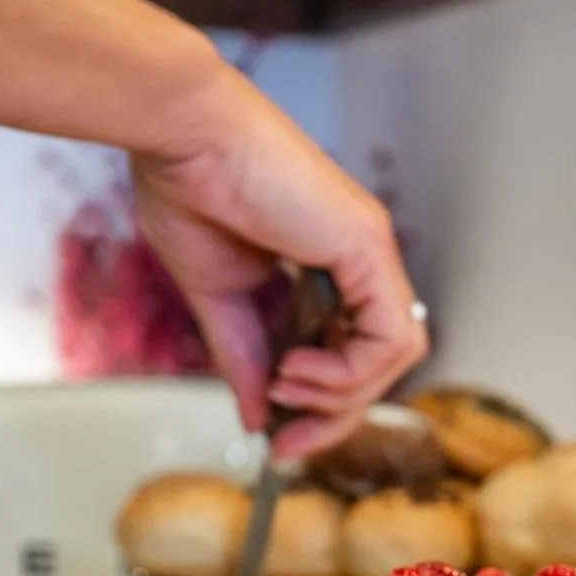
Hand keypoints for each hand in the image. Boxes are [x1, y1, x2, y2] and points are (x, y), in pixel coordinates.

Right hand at [133, 63, 426, 459]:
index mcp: (331, 262)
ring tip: (284, 386)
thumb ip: (243, 356)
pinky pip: (389, 337)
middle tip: (287, 440)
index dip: (327, 404)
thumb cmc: (189, 187)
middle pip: (384, 363)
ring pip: (396, 356)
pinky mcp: (368, 247)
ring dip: (339, 393)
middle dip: (336, 414)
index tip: (282, 437)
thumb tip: (255, 417)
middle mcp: (362, 256)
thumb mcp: (218, 296)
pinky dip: (347, 370)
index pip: (358, 351)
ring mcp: (371, 249)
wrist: (180, 135)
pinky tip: (295, 367)